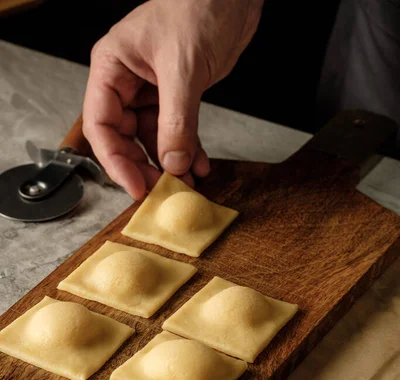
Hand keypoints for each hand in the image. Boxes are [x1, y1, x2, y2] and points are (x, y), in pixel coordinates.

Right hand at [83, 0, 262, 199]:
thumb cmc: (198, 4)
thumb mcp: (183, 68)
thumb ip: (176, 121)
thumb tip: (173, 163)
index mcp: (111, 67)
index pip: (101, 125)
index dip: (116, 161)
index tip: (136, 186)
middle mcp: (127, 81)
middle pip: (125, 138)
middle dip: (144, 166)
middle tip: (163, 189)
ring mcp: (152, 91)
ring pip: (152, 140)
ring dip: (170, 164)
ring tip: (186, 183)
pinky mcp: (177, 97)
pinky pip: (177, 133)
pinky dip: (189, 152)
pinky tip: (200, 166)